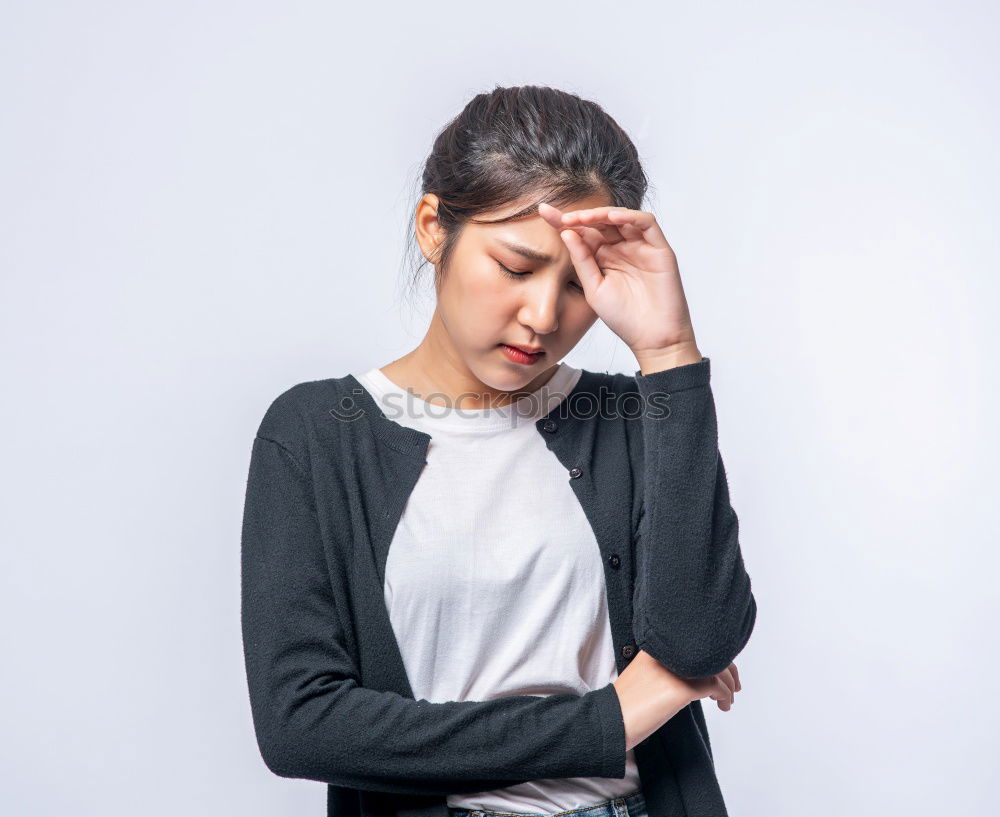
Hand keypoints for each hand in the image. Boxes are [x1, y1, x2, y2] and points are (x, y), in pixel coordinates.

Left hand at [537, 201, 697, 358]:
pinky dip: (629, 216)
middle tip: (561, 217)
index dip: (563, 221)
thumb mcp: (594, 288)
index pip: (583, 232)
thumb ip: (581, 261)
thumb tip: (566, 233)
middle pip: (600, 221)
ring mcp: (641, 246)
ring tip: (582, 218)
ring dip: (601, 213)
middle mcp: (622, 248)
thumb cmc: (624, 318)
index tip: (543, 212)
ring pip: (621, 217)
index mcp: (603, 257)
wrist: (652, 339)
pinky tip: (611, 218)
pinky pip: (646, 223)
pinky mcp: (659, 248)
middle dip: (580, 216)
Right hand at [613, 650, 741, 750]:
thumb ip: (666, 668)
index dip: (715, 655)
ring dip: (728, 686)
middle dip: (728, 669)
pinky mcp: (680, 688)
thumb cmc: (626, 704)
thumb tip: (691, 674)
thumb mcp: (645, 676)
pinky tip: (722, 706)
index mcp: (656, 646)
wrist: (611, 721)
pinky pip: (716, 687)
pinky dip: (725, 696)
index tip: (723, 671)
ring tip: (728, 700)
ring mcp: (674, 668)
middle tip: (735, 687)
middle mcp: (667, 652)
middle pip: (710, 651)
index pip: (695, 642)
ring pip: (717, 668)